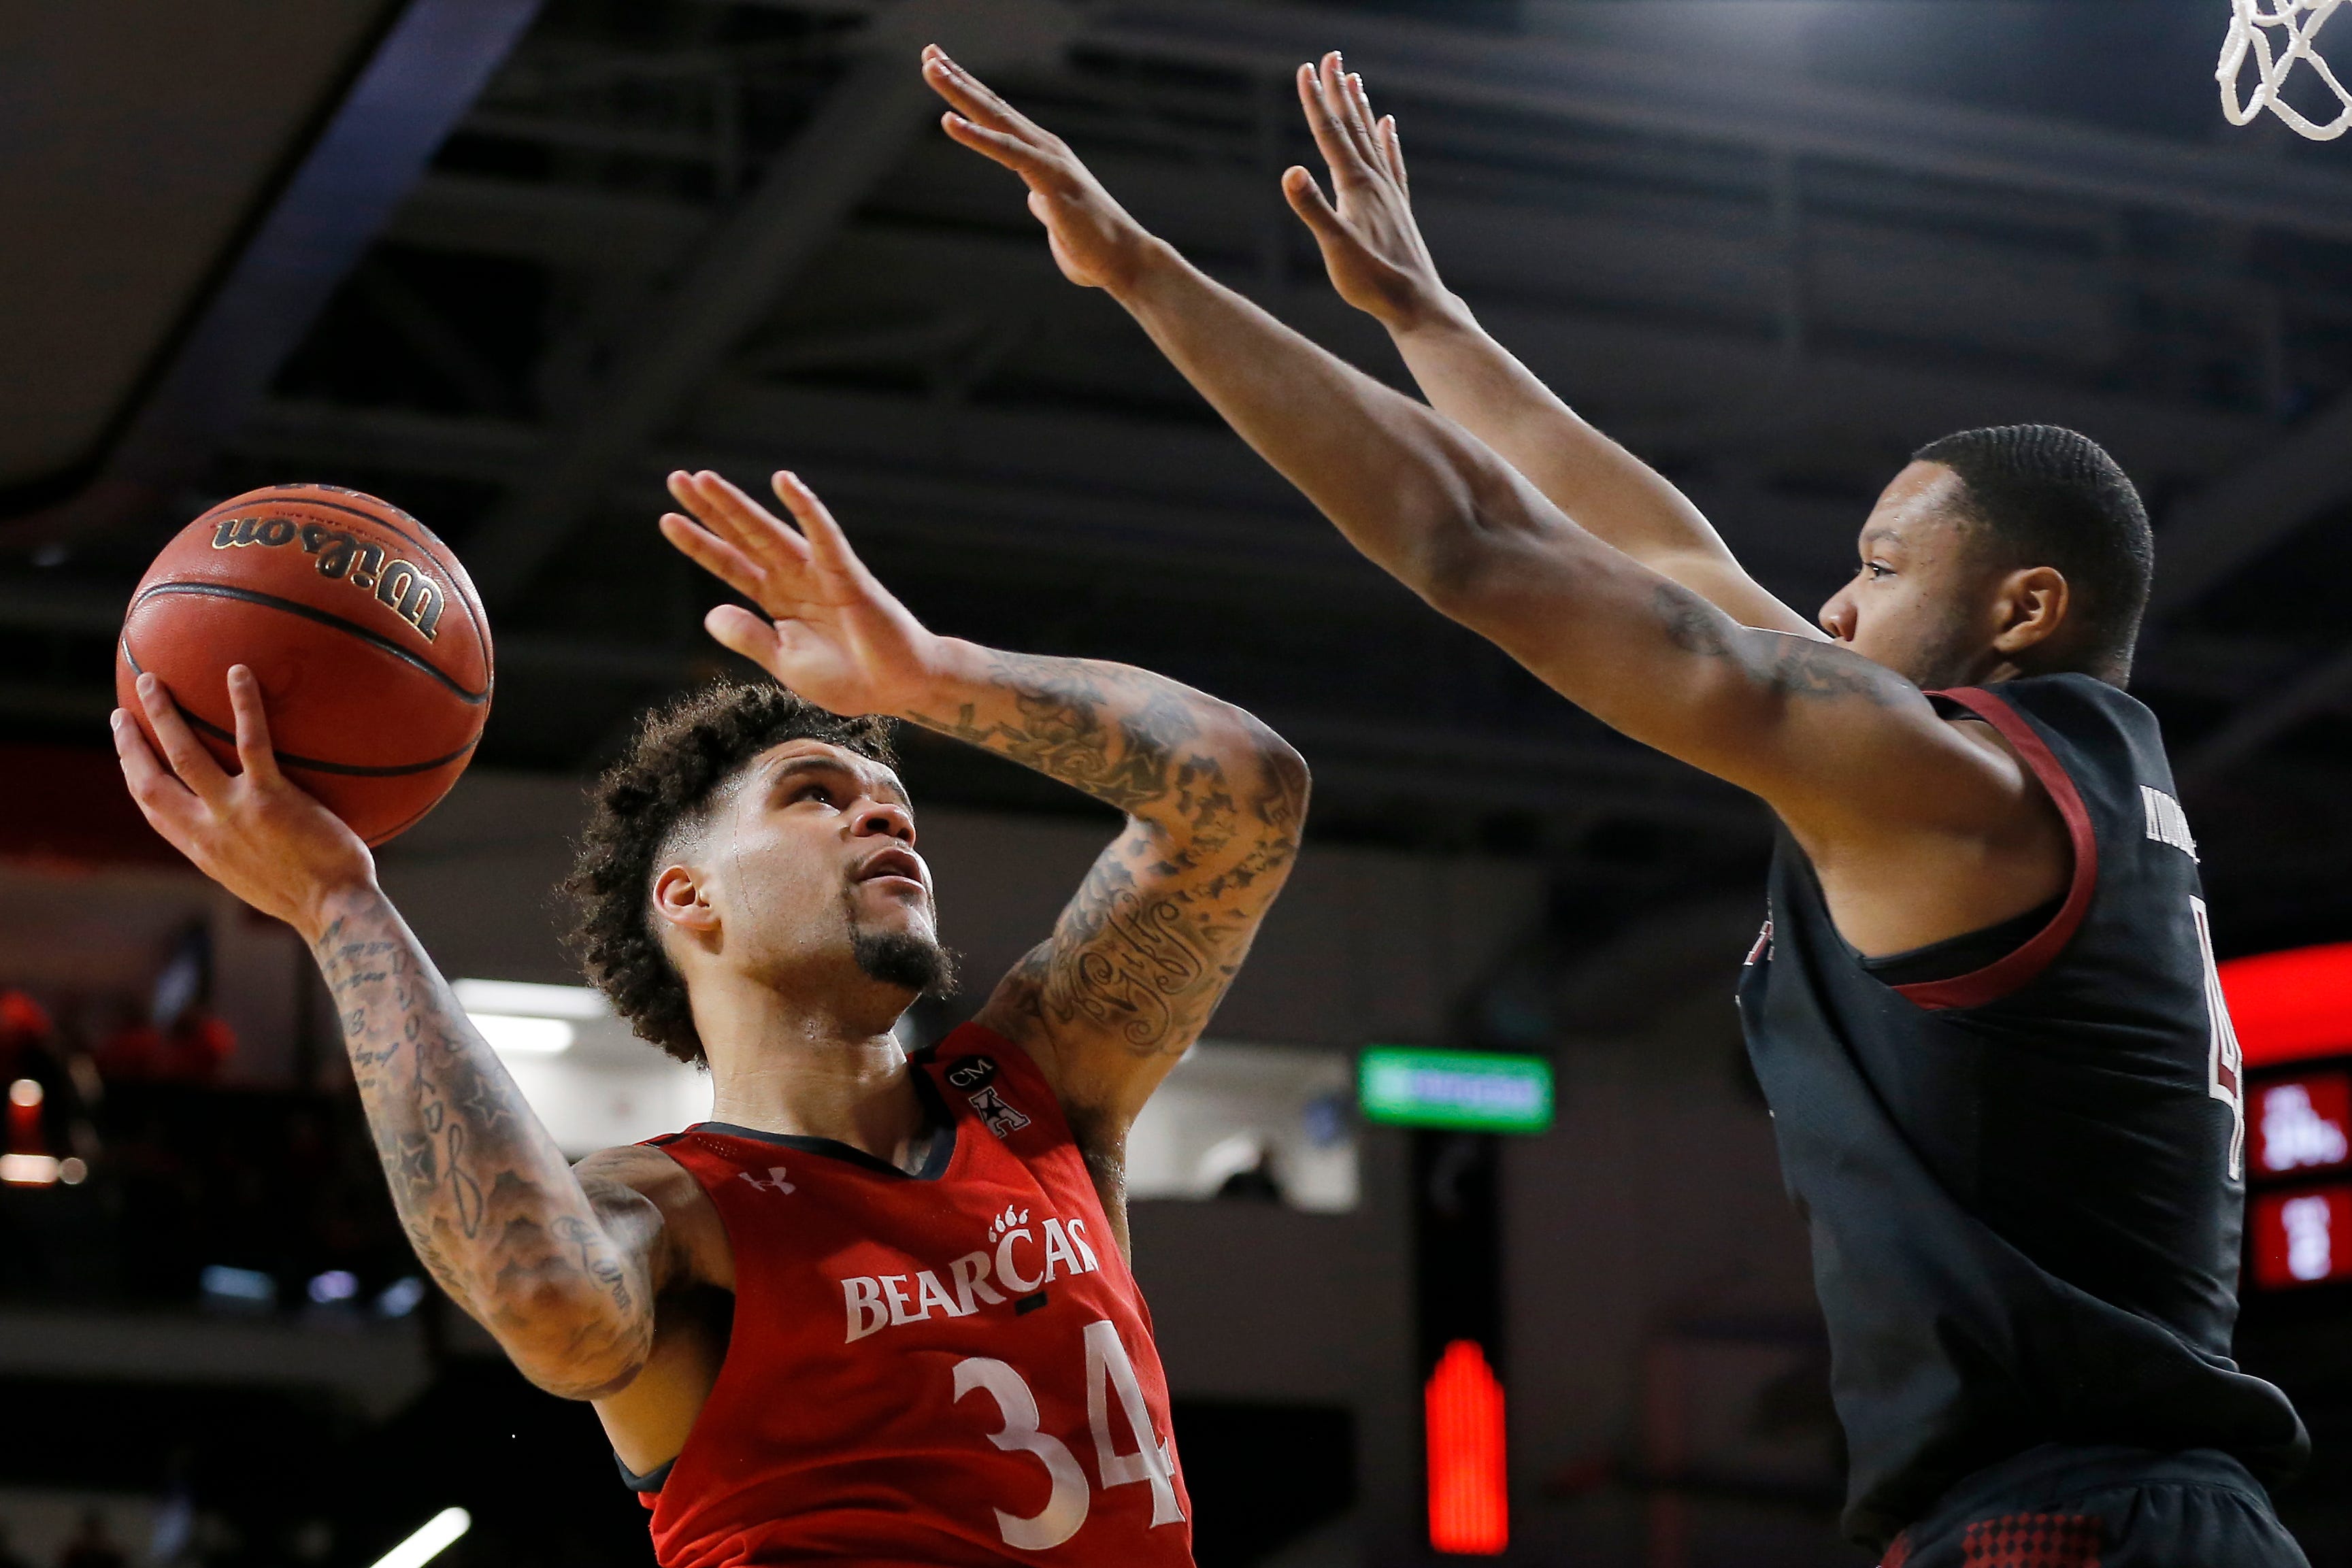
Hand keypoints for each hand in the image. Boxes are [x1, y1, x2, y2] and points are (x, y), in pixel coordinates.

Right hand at [113, 667, 376, 941]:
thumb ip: (242, 847)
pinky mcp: (271, 798)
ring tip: (152, 680)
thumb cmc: (310, 896)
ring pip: (185, 754)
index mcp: (201, 849)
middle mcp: (207, 830)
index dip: (134, 776)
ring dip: (164, 715)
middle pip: (151, 780)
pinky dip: (244, 705)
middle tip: (122, 709)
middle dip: (130, 743)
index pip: (153, 809)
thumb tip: (250, 829)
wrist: (334, 911)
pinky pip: (253, 743)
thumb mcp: (257, 876)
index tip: (125, 751)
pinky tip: (239, 673)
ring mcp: (235, 812)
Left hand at [659, 469, 946, 716]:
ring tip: (705, 480)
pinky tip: (786, 483)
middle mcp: (793, 579)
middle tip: (676, 479)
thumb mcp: (785, 663)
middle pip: (743, 538)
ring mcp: (819, 573)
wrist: (898, 688)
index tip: (667, 519)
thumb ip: (749, 638)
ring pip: (771, 532)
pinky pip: (824, 537)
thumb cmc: (849, 678)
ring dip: (739, 506)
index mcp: (777, 601)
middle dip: (710, 509)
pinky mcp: (847, 575)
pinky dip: (807, 509)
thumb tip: (710, 613)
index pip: (730, 564)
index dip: (699, 543)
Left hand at [922, 45, 1161, 292]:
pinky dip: (977, 135)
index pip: (1000, 118)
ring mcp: (1048, 160)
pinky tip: (949, 121)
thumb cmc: (1091, 244)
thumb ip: (1044, 201)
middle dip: (959, 79)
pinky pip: (1007, 152)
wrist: (1124, 260)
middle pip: (994, 107)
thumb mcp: (1057, 216)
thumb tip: (1035, 199)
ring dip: (961, 93)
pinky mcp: (1050, 180)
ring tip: (931, 69)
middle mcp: (1045, 148)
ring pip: (997, 119)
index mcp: (1043, 155)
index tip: (942, 68)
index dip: (970, 92)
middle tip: (928, 53)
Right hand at [1283, 53, 1448, 330]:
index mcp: (1356, 186)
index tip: (1306, 68)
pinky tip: (1389, 125)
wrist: (1416, 303)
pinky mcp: (1398, 207)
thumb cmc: (1372, 281)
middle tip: (1331, 57)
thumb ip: (1313, 208)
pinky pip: (1392, 162)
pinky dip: (1388, 139)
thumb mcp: (1335, 247)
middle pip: (1353, 126)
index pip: (1331, 133)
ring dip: (1361, 108)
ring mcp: (1389, 193)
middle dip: (1338, 91)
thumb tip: (1290, 171)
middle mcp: (1375, 181)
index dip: (1316, 100)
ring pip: (1373, 139)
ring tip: (1355, 80)